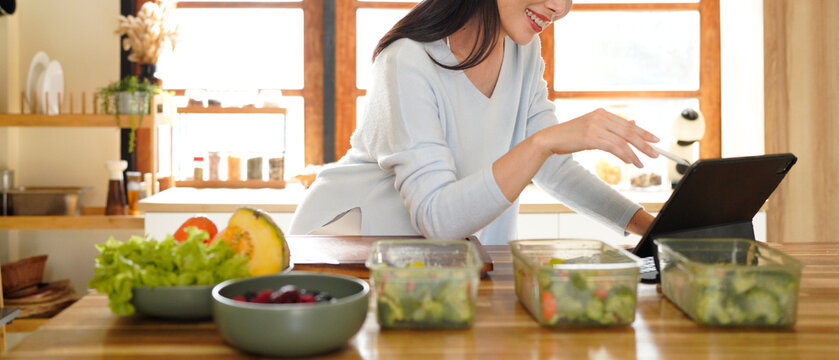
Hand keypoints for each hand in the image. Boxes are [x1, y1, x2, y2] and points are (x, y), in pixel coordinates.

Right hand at [535, 108, 659, 167]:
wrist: (550, 139)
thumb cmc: (570, 136)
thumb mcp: (592, 128)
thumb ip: (611, 127)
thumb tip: (633, 124)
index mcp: (602, 113)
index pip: (628, 124)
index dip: (643, 133)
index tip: (655, 140)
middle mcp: (600, 116)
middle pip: (628, 131)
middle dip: (644, 143)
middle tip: (656, 153)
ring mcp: (595, 126)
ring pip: (622, 140)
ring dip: (635, 154)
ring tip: (642, 163)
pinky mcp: (590, 137)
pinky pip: (613, 147)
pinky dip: (623, 155)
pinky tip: (630, 161)